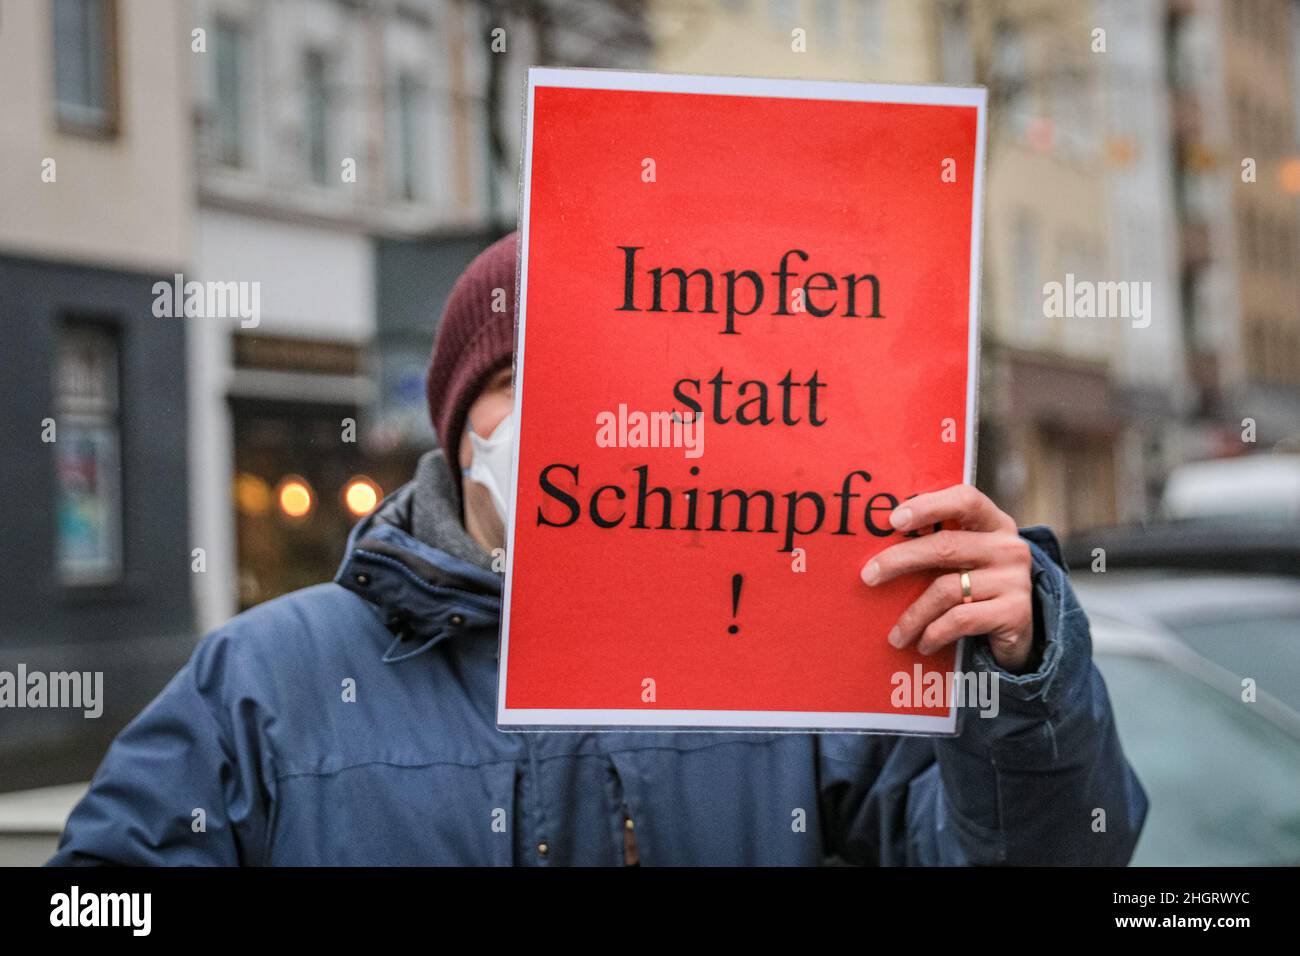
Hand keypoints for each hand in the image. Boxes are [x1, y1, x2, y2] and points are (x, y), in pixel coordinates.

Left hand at [859, 485, 1035, 673]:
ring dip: (912, 615)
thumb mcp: (965, 559)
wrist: (1020, 632)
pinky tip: (923, 643)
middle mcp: (1008, 547)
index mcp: (994, 523)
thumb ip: (937, 543)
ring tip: (896, 635)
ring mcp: (1015, 579)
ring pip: (946, 589)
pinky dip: (934, 633)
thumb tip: (877, 547)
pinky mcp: (1015, 613)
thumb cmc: (977, 587)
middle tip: (868, 576)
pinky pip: (960, 620)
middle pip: (945, 545)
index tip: (893, 520)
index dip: (928, 506)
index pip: (965, 500)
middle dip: (899, 560)